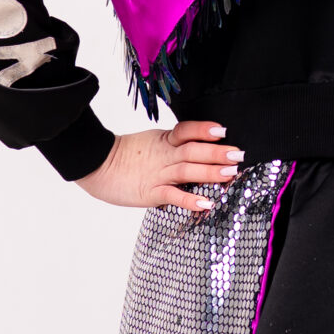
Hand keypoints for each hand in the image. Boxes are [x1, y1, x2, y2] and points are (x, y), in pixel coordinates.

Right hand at [77, 120, 244, 214]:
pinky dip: (190, 199)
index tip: (222, 130)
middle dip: (218, 153)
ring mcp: (157, 174)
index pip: (186, 130)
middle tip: (239, 154)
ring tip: (230, 173)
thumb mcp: (150, 144)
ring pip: (188, 170)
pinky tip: (206, 203)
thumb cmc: (123, 157)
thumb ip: (171, 147)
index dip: (204, 129)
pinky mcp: (150, 192)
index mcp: (163, 141)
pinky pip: (173, 195)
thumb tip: (194, 154)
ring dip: (211, 172)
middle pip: (193, 150)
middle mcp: (163, 155)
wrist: (94, 165)